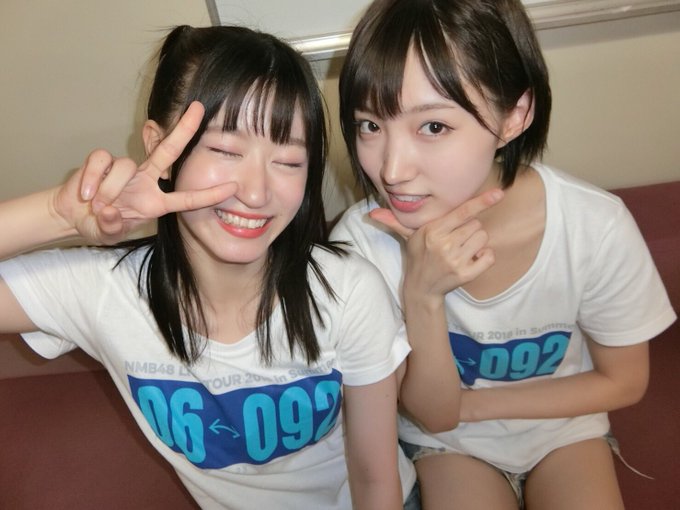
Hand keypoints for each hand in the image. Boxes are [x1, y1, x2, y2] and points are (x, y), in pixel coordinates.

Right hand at [54, 102, 236, 243]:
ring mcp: (124, 169)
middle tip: (199, 108)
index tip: (233, 188)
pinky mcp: (101, 161)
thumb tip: (110, 213)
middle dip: (184, 129)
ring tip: (97, 205)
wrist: (73, 217)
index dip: (209, 195)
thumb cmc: (100, 224)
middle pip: (168, 151)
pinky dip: (92, 178)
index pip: (187, 198)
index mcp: (155, 202)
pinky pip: (101, 160)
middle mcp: (145, 180)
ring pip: (126, 167)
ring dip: (109, 190)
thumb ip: (112, 227)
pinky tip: (86, 193)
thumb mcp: (108, 233)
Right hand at [369, 189, 502, 300]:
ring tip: (461, 251)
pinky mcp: (466, 274)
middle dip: (469, 231)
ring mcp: (456, 260)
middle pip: (476, 225)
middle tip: (455, 240)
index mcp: (433, 231)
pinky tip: (471, 260)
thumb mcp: (408, 238)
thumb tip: (371, 213)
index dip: (482, 202)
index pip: (462, 212)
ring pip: (483, 239)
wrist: (421, 288)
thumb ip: (394, 222)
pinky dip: (484, 257)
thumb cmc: (418, 257)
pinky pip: (489, 256)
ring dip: (476, 244)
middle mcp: (444, 244)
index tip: (499, 193)